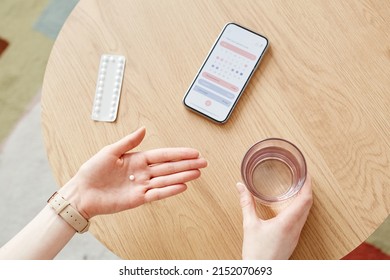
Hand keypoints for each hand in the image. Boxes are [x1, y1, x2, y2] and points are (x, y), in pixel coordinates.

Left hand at [60, 127, 206, 218]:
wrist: (81, 192)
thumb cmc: (92, 171)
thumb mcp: (109, 151)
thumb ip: (128, 142)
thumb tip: (143, 129)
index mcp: (137, 159)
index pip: (163, 155)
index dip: (179, 153)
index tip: (193, 152)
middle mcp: (142, 172)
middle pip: (169, 167)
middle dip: (187, 165)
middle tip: (203, 163)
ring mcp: (142, 186)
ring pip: (166, 180)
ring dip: (182, 176)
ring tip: (197, 173)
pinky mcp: (138, 199)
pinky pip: (157, 194)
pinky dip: (170, 191)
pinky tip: (182, 186)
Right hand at [237, 175, 312, 258]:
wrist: (261, 272)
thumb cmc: (257, 253)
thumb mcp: (249, 225)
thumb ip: (246, 204)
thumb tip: (241, 187)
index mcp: (288, 223)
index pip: (305, 199)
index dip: (307, 185)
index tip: (307, 173)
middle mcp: (295, 228)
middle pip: (308, 205)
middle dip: (307, 189)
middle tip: (303, 176)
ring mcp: (295, 235)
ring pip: (306, 213)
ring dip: (305, 199)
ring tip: (299, 188)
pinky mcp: (292, 239)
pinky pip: (301, 220)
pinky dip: (300, 208)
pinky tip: (292, 206)